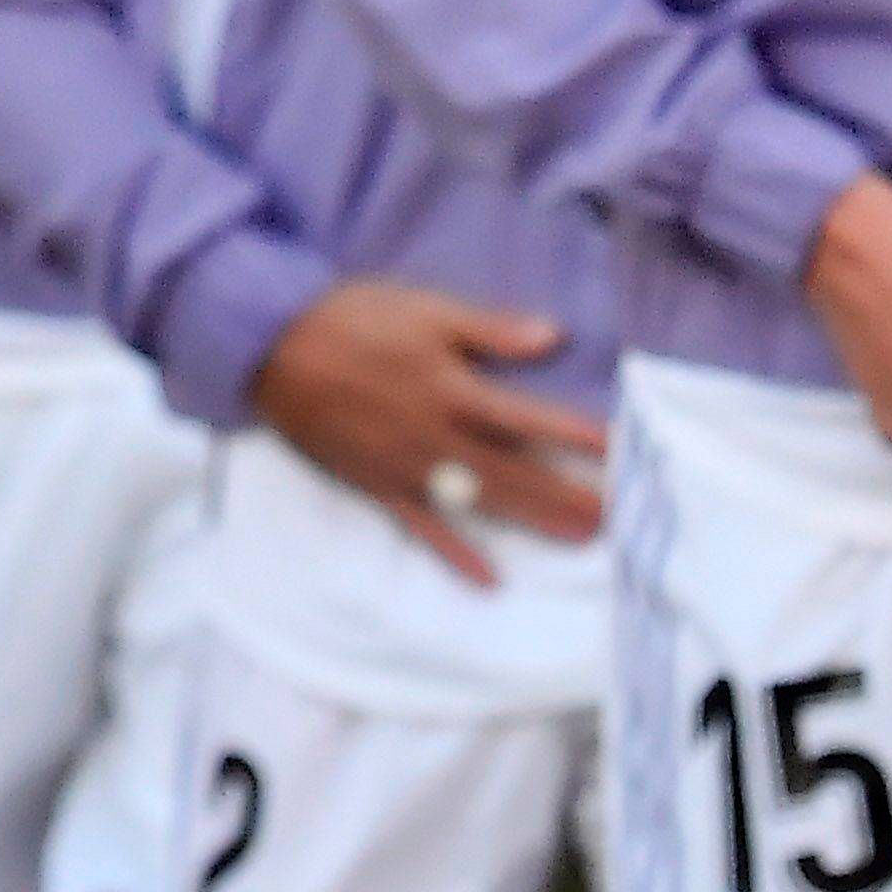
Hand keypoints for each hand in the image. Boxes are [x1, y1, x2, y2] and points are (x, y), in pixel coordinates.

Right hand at [248, 281, 610, 583]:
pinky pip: (423, 529)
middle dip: (567, 493)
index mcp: (451, 386)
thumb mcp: (424, 310)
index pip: (528, 418)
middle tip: (614, 516)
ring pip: (481, 503)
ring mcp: (407, 467)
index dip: (575, 435)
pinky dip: (455, 557)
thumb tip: (551, 335)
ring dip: (532, 522)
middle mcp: (436, 436)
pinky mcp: (379, 487)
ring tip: (578, 539)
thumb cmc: (352, 320)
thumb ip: (488, 329)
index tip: (618, 450)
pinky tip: (489, 581)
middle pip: (514, 471)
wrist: (272, 350)